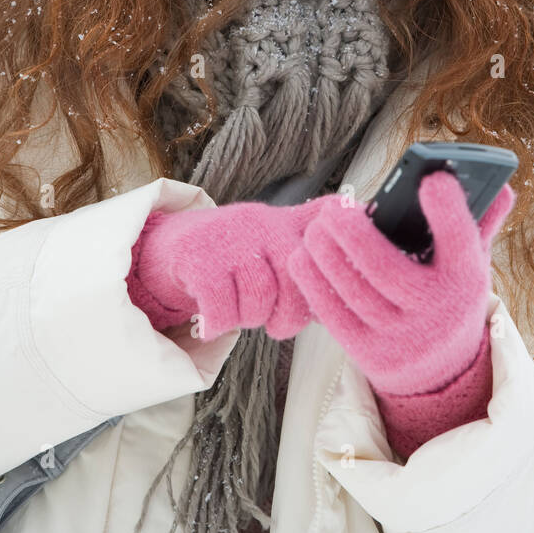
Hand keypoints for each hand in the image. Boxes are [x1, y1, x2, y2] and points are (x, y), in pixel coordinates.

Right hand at [127, 194, 346, 340]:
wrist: (174, 243)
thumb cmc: (236, 247)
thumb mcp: (276, 231)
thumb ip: (313, 227)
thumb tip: (359, 208)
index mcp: (284, 224)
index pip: (319, 256)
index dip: (319, 292)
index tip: (311, 310)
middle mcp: (259, 224)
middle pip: (292, 286)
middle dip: (285, 317)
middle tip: (272, 324)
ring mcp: (227, 239)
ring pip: (257, 300)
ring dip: (248, 320)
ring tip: (239, 314)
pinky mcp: (197, 257)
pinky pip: (221, 307)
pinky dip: (218, 324)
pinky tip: (211, 323)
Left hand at [286, 171, 514, 395]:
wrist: (441, 370)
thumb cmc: (449, 296)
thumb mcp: (471, 264)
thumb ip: (481, 223)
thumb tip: (503, 186)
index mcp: (466, 281)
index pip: (461, 242)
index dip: (448, 210)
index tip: (431, 178)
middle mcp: (436, 313)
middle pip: (387, 269)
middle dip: (354, 234)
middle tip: (334, 207)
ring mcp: (401, 338)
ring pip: (354, 291)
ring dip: (326, 254)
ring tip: (316, 227)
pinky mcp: (369, 354)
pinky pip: (334, 316)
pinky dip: (314, 283)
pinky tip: (304, 257)